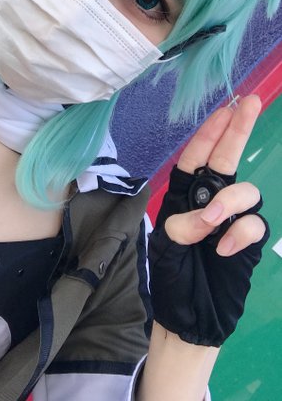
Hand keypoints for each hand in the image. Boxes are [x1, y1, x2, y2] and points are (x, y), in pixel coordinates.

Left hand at [148, 95, 269, 346]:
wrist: (191, 319)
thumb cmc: (171, 279)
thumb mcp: (165, 248)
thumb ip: (182, 226)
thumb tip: (207, 215)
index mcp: (183, 195)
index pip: (196, 157)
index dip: (210, 132)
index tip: (225, 108)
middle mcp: (208, 200)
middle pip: (226, 159)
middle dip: (237, 130)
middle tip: (252, 102)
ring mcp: (232, 219)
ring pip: (245, 190)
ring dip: (228, 202)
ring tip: (209, 224)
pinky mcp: (248, 241)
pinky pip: (255, 224)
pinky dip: (240, 234)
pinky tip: (222, 251)